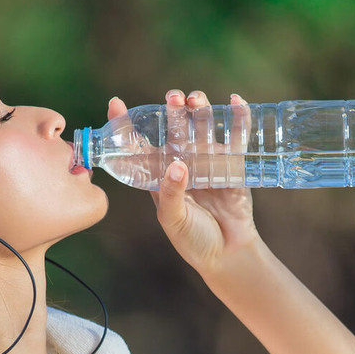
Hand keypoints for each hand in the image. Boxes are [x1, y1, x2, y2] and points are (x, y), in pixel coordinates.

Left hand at [107, 90, 260, 275]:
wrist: (226, 255)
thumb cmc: (192, 240)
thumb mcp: (173, 220)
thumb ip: (171, 195)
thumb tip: (178, 166)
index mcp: (160, 174)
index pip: (139, 144)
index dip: (127, 124)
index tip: (116, 103)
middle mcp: (183, 162)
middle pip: (176, 129)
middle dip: (174, 110)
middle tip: (173, 98)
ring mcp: (209, 161)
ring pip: (204, 127)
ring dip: (201, 109)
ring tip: (196, 99)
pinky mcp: (233, 165)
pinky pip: (236, 137)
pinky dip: (238, 118)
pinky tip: (235, 102)